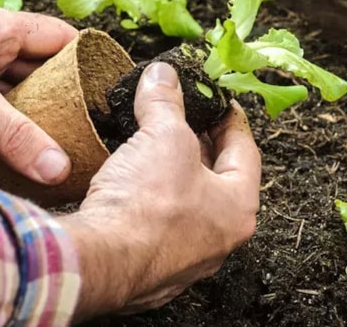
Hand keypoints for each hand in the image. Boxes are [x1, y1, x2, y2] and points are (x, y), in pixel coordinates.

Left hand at [0, 6, 77, 184]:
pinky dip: (13, 127)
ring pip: (19, 91)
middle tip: (93, 124)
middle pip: (42, 67)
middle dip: (67, 92)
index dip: (88, 57)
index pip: (59, 37)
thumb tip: (59, 167)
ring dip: (39, 112)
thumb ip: (14, 133)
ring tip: (68, 140)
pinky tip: (26, 149)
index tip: (111, 88)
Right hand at [59, 62, 261, 321]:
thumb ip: (166, 102)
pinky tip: (127, 186)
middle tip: (183, 120)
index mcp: (238, 208)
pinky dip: (146, 204)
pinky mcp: (148, 271)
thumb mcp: (162, 136)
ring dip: (170, 177)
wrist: (100, 262)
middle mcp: (217, 241)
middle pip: (215, 181)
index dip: (231, 120)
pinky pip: (154, 228)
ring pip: (184, 208)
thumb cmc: (148, 204)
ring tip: (151, 148)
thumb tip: (162, 75)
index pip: (245, 152)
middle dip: (197, 147)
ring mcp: (183, 261)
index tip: (219, 103)